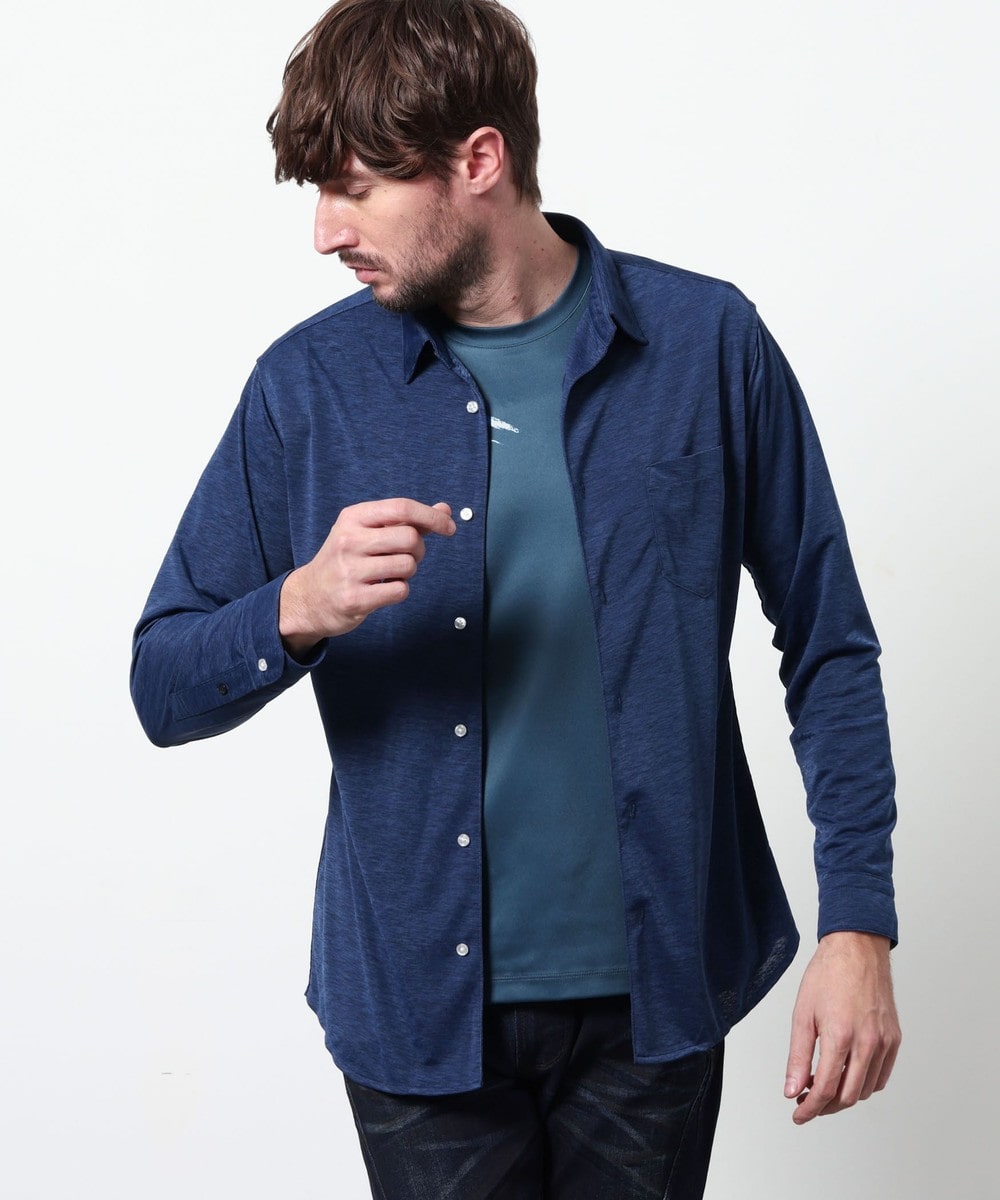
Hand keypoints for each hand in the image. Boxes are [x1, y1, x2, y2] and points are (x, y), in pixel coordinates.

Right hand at [279, 498, 455, 653]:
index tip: (448, 527)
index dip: (431, 517)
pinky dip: (399, 591)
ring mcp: (349, 570)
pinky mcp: (354, 598)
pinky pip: (400, 590)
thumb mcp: (367, 532)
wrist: (309, 597)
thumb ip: (407, 521)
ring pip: (408, 565)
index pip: (402, 508)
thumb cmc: (346, 561)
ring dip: (408, 572)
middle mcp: (348, 540)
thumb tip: (445, 510)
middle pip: (410, 537)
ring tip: (389, 574)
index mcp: (353, 518)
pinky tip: (383, 590)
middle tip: (405, 557)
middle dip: (418, 550)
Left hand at [784, 931, 899, 1123]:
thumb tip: (792, 1089)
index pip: (826, 1090)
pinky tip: (847, 1073)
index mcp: (841, 1036)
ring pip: (866, 1089)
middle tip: (807, 1101)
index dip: (810, 1108)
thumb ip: (798, 1056)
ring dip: (844, 1095)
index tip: (798, 1114)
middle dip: (825, 1106)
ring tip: (823, 1083)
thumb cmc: (828, 974)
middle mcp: (867, 1043)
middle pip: (848, 1096)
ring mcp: (884, 1042)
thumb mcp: (802, 1013)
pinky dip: (864, 1083)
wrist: (857, 949)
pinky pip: (881, 1075)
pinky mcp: (894, 1038)